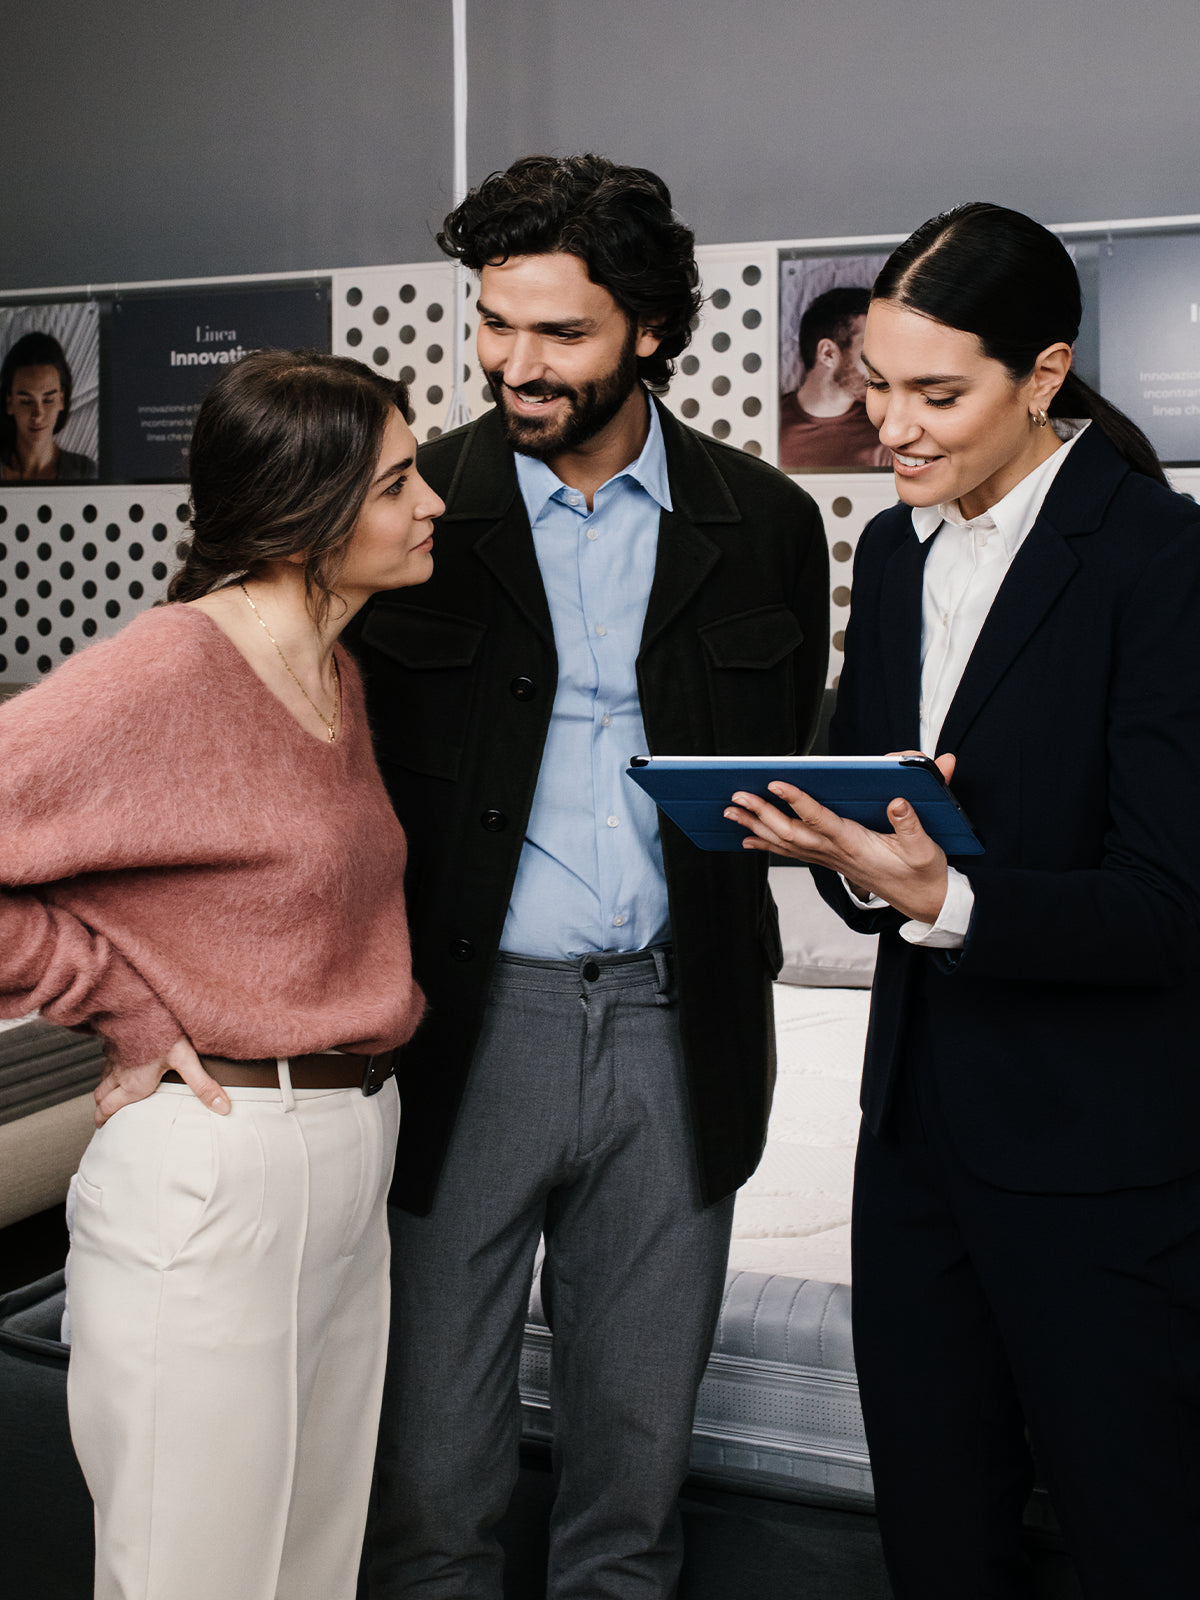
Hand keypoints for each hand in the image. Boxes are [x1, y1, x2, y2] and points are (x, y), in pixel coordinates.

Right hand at [94, 1035, 228, 1126]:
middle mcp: (119, 1071)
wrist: (143, 1001)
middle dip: (102, 1106)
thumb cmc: (163, 1030)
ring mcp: (115, 1054)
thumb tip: (222, 1107)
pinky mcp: (116, 1038)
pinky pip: (108, 1057)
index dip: (102, 1119)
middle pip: (102, 1094)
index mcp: (133, 1083)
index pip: (109, 1107)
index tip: (100, 1126)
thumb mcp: (186, 1059)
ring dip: (105, 1086)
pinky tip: (120, 1059)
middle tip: (103, 1114)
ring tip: (111, 1092)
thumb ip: (203, 1085)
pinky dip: (110, 1065)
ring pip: (103, 1076)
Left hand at [725, 751, 956, 923]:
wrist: (922, 900)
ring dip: (756, 827)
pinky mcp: (829, 862)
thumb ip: (911, 823)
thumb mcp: (924, 847)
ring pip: (785, 842)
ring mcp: (829, 859)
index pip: (820, 820)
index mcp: (856, 843)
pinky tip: (747, 839)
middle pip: (791, 832)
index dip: (797, 802)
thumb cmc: (922, 871)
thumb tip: (899, 799)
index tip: (776, 784)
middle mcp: (835, 852)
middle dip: (761, 813)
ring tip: (730, 812)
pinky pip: (791, 852)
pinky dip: (767, 845)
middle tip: (736, 797)